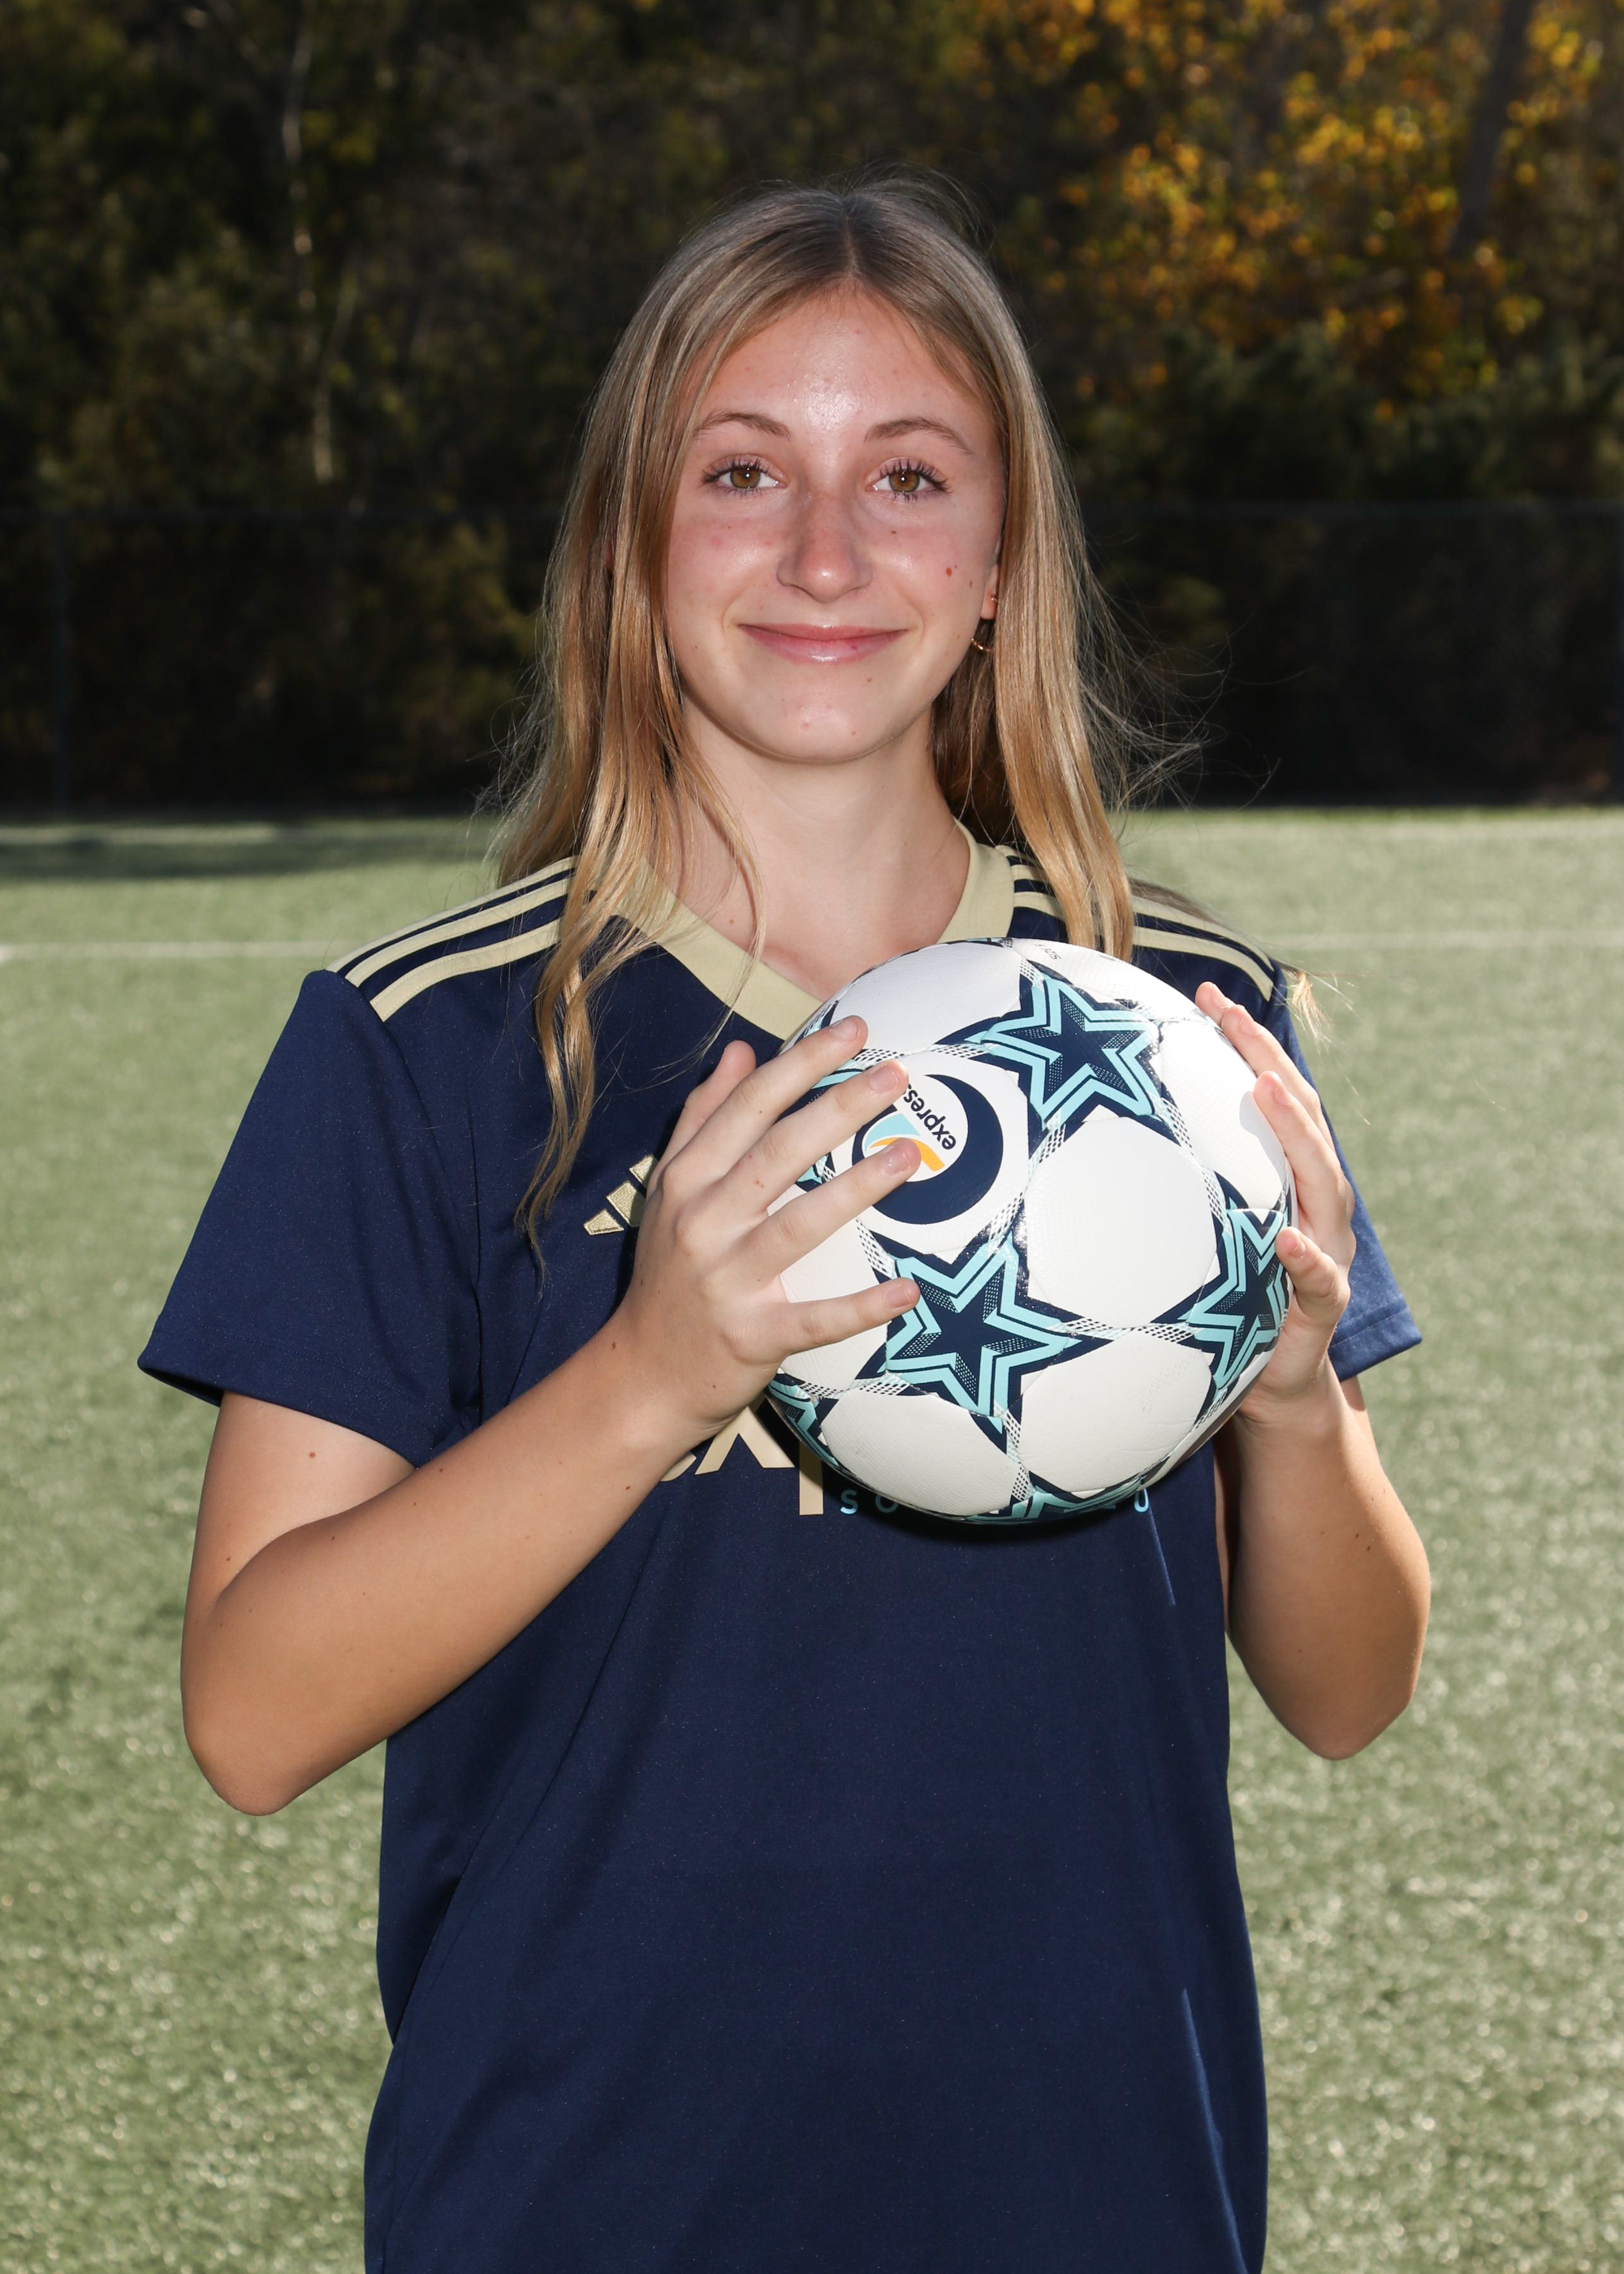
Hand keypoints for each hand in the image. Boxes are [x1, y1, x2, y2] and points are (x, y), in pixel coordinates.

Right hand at [611, 1017, 921, 1444]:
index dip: (800, 1064)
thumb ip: (703, 1119)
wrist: (642, 1374)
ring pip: (796, 1226)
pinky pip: (814, 1320)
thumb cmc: (669, 1274)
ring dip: (854, 1189)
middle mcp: (703, 1223)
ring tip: (908, 1157)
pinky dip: (860, 1308)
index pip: (748, 1107)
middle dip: (836, 1108)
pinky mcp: (752, 1336)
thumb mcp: (671, 1189)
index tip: (852, 1030)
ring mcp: (727, 1281)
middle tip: (895, 1076)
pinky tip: (907, 1290)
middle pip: (776, 1153)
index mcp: (687, 1180)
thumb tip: (741, 1052)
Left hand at [1195, 982, 1354, 1416]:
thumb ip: (1163, 1195)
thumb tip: (1079, 1146)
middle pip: (1303, 1119)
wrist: (1270, 1385)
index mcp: (1286, 1181)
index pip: (1272, 1097)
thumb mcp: (1192, 1241)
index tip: (1207, 997)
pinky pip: (1319, 1276)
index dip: (1247, 1044)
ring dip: (1296, 1133)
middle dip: (1271, 1061)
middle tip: (1232, 1015)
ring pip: (1324, 1182)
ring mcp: (1327, 1251)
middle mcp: (1314, 1205)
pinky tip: (1282, 1236)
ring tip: (1268, 1088)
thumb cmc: (1223, 1303)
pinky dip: (1303, 1254)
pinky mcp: (1325, 1304)